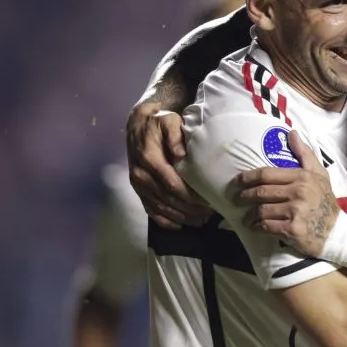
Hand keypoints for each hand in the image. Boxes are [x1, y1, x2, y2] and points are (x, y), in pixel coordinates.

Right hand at [126, 101, 214, 228]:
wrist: (137, 126)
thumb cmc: (158, 123)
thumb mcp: (169, 121)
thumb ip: (175, 135)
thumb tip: (181, 154)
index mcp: (149, 159)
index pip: (172, 184)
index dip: (190, 196)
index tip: (208, 201)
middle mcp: (141, 175)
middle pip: (167, 199)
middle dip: (189, 209)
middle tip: (209, 214)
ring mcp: (138, 185)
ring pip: (160, 207)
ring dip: (181, 217)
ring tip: (201, 220)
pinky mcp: (138, 191)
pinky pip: (150, 210)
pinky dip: (165, 220)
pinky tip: (180, 224)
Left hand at [234, 131, 338, 255]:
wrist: (336, 231)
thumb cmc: (325, 200)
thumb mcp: (320, 174)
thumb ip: (304, 153)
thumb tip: (291, 133)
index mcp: (302, 177)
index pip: (267, 174)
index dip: (248, 177)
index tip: (237, 181)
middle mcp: (298, 192)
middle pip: (261, 192)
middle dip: (244, 196)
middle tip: (236, 199)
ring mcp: (295, 211)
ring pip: (261, 210)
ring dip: (250, 215)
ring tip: (246, 217)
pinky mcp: (292, 229)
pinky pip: (266, 226)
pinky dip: (256, 227)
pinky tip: (254, 227)